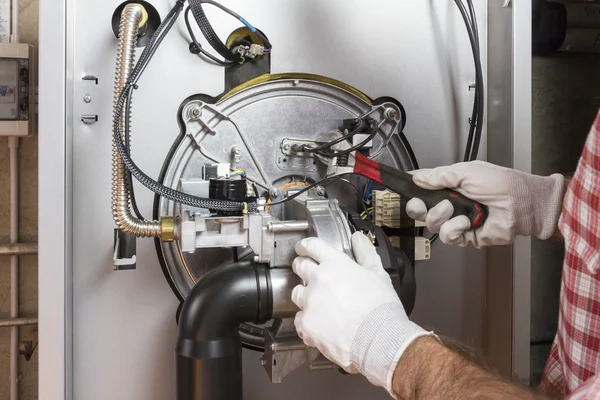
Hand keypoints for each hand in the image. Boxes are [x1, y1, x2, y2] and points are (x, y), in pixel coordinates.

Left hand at [291, 232, 430, 394]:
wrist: (379, 341)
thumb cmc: (381, 309)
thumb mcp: (379, 275)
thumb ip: (366, 254)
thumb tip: (358, 239)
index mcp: (335, 264)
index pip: (311, 246)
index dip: (305, 246)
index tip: (303, 249)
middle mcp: (318, 280)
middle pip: (299, 266)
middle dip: (302, 267)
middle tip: (310, 273)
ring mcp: (309, 303)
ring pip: (297, 293)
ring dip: (305, 295)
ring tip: (318, 303)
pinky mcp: (306, 324)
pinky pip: (299, 319)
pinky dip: (307, 321)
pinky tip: (320, 324)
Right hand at [406, 161, 564, 246]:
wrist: (524, 204)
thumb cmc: (502, 184)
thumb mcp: (467, 172)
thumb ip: (439, 175)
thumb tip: (417, 177)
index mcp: (451, 185)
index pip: (424, 187)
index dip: (413, 189)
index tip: (404, 188)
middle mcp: (452, 203)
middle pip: (421, 209)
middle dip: (417, 207)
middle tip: (420, 204)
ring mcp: (458, 220)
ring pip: (432, 224)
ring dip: (440, 215)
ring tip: (453, 209)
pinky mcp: (466, 236)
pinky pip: (448, 237)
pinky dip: (454, 229)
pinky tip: (465, 222)